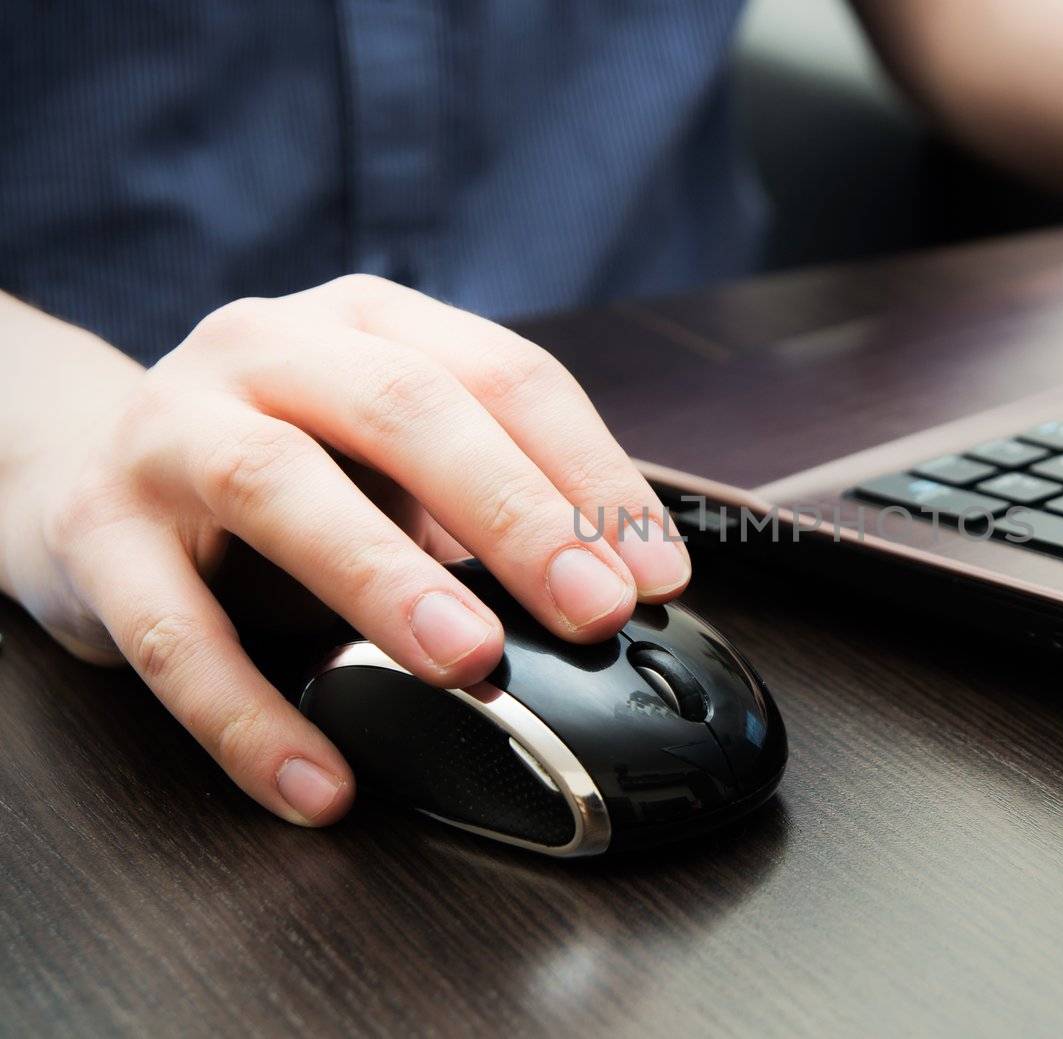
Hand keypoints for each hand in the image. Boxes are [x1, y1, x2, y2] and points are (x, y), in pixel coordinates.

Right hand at [3, 275, 689, 825]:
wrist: (86, 466)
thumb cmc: (283, 465)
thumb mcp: (391, 451)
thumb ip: (489, 499)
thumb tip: (624, 588)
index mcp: (366, 323)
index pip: (505, 375)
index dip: (591, 474)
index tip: (657, 573)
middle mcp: (267, 350)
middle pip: (404, 408)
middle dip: (514, 512)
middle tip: (594, 609)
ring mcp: (169, 429)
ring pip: (277, 489)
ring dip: (384, 580)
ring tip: (469, 664)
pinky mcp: (97, 532)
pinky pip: (170, 633)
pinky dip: (248, 716)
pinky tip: (319, 779)